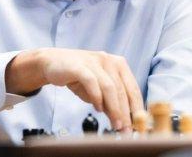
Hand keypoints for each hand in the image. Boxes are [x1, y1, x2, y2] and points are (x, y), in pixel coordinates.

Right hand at [5, 48, 143, 131]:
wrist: (52, 63)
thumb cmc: (78, 77)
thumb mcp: (98, 89)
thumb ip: (110, 101)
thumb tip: (123, 121)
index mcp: (118, 64)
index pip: (132, 88)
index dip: (137, 107)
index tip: (139, 124)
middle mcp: (109, 60)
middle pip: (122, 89)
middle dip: (125, 112)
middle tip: (126, 129)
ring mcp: (94, 61)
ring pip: (109, 87)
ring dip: (114, 108)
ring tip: (115, 124)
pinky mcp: (80, 66)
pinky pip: (92, 82)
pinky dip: (96, 97)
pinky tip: (98, 109)